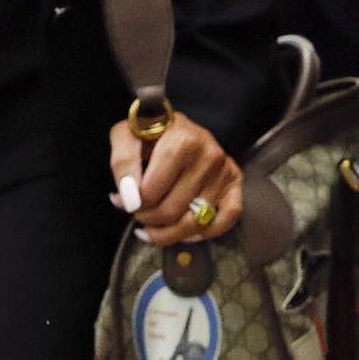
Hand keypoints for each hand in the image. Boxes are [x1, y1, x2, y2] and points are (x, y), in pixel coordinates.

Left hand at [109, 111, 243, 245]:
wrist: (178, 126)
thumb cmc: (150, 133)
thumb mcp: (125, 135)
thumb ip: (122, 163)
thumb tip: (130, 199)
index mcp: (183, 141)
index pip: (150, 193)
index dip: (130, 203)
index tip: (123, 198)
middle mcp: (211, 156)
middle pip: (171, 211)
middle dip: (147, 218)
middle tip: (138, 210)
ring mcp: (225, 171)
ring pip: (194, 222)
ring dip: (167, 232)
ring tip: (153, 226)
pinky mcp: (235, 183)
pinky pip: (227, 219)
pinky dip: (205, 233)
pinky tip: (185, 232)